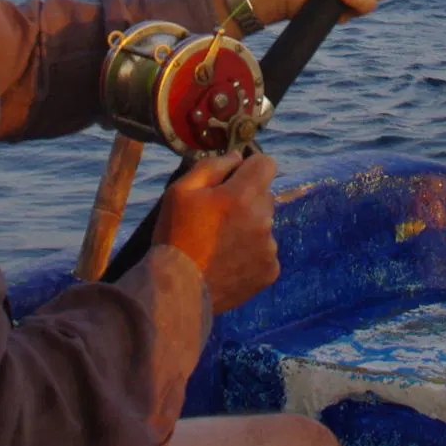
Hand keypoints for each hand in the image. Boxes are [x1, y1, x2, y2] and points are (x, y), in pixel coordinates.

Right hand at [156, 150, 279, 312]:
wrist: (178, 289)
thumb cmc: (175, 235)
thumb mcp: (181, 190)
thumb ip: (212, 166)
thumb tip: (237, 156)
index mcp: (242, 195)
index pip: (267, 164)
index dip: (250, 166)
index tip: (236, 177)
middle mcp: (263, 219)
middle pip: (264, 195)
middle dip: (247, 198)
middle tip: (218, 216)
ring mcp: (269, 247)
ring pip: (264, 224)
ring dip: (249, 226)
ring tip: (219, 243)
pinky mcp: (270, 270)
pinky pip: (265, 250)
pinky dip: (251, 253)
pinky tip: (228, 261)